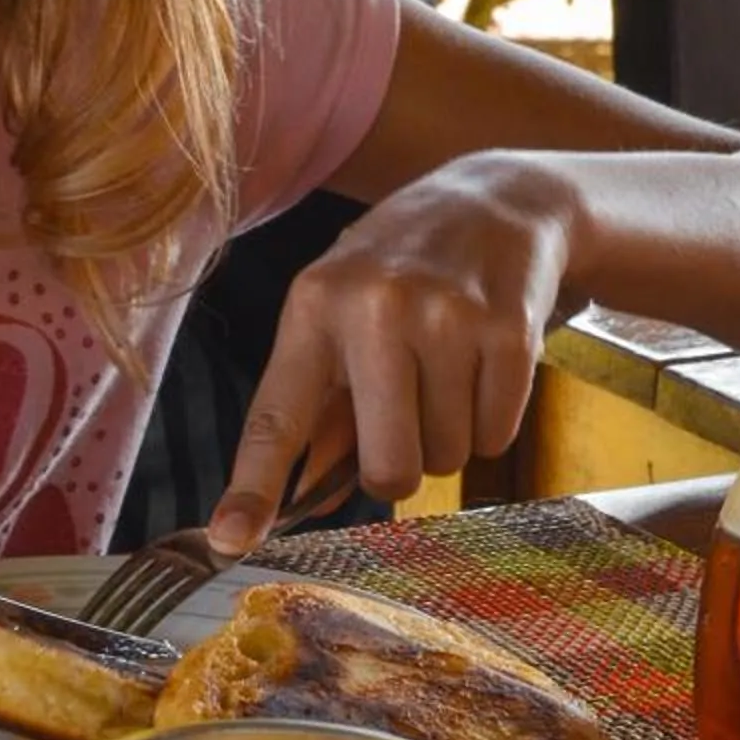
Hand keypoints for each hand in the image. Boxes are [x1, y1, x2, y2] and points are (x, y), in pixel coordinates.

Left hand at [208, 154, 568, 551]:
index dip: (253, 487)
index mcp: (313, 307)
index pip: (277, 418)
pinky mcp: (508, 331)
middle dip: (400, 467)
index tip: (230, 538)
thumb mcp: (340, 312)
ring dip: (450, 434)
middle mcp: (375, 309)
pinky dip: (492, 419)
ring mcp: (446, 318)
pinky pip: (496, 436)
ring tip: (448, 369)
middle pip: (389, 470)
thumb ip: (319, 406)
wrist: (497, 201)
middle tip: (406, 416)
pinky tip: (484, 364)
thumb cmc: (402, 269)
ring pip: (447, 458)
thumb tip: (307, 498)